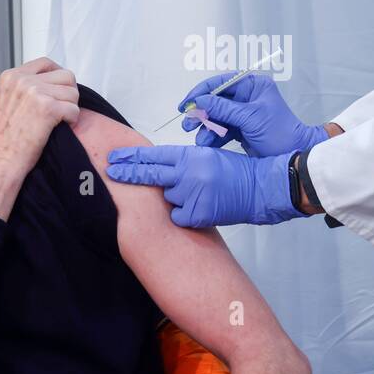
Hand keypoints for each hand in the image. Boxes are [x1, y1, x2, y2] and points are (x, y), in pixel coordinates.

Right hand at [0, 57, 78, 176]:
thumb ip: (10, 91)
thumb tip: (24, 86)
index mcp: (10, 77)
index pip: (45, 63)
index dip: (57, 75)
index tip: (59, 89)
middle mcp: (23, 80)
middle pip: (65, 75)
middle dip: (68, 93)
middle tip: (63, 108)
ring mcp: (36, 93)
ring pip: (73, 92)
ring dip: (71, 107)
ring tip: (60, 120)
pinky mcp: (48, 109)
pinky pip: (75, 109)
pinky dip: (72, 120)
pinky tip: (62, 128)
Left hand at [105, 144, 305, 227]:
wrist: (262, 188)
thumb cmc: (238, 172)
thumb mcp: (208, 157)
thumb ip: (183, 162)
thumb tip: (160, 167)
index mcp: (190, 156)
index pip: (153, 156)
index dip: (131, 158)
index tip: (114, 158)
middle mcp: (188, 174)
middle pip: (149, 174)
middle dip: (128, 173)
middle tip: (111, 172)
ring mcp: (192, 195)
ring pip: (168, 198)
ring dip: (176, 198)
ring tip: (199, 194)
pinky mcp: (198, 214)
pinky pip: (179, 217)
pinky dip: (185, 216)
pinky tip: (201, 208)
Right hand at [177, 74, 327, 156]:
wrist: (293, 155)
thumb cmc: (278, 131)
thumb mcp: (250, 117)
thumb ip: (223, 108)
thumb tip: (198, 101)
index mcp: (252, 85)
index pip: (220, 83)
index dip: (201, 92)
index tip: (186, 104)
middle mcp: (246, 97)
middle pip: (215, 101)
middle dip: (201, 113)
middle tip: (187, 125)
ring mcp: (243, 114)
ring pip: (217, 117)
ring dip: (206, 128)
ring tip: (200, 141)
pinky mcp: (241, 130)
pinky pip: (221, 130)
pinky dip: (213, 137)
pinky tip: (207, 145)